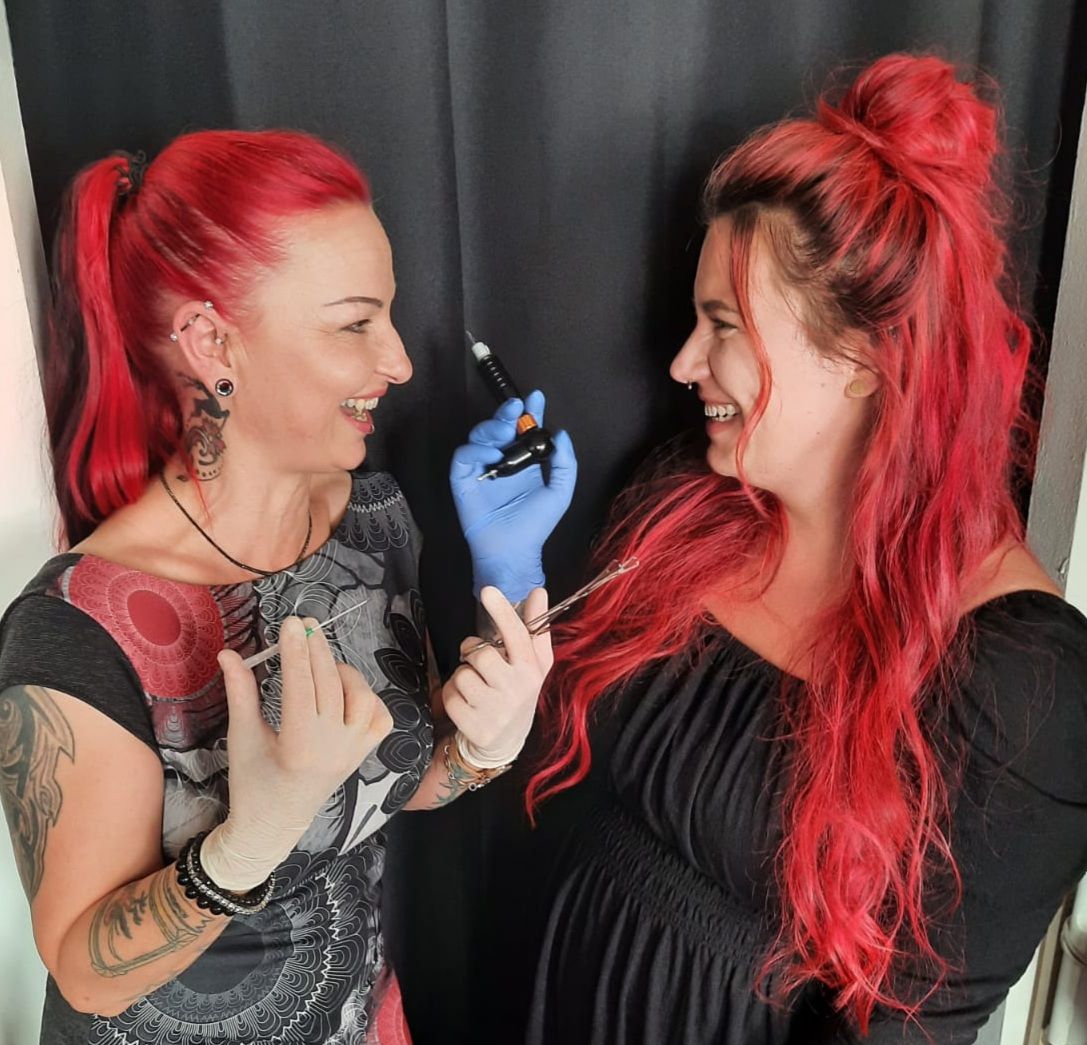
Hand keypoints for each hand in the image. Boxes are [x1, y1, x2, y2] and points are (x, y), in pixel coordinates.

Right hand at [203, 617, 393, 890]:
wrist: (273, 826)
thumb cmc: (251, 783)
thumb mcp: (241, 737)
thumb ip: (240, 693)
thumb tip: (229, 653)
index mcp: (299, 746)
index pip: (300, 686)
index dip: (296, 651)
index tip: (291, 623)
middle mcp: (334, 748)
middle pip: (331, 684)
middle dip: (317, 649)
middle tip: (304, 624)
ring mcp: (354, 752)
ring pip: (362, 698)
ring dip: (342, 672)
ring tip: (320, 661)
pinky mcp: (363, 755)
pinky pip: (379, 718)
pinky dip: (368, 697)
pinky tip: (346, 689)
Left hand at [443, 587, 551, 766]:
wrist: (507, 741)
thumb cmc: (517, 691)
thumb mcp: (532, 663)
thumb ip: (534, 629)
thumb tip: (539, 592)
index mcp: (532, 670)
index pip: (517, 635)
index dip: (502, 612)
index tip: (488, 591)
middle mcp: (517, 690)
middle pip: (480, 654)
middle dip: (473, 653)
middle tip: (479, 662)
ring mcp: (497, 711)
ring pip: (462, 675)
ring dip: (462, 676)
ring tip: (475, 686)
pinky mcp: (476, 727)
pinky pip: (450, 696)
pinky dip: (452, 695)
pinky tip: (466, 703)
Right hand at [450, 390, 576, 600]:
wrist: (513, 550)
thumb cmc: (536, 524)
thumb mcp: (560, 492)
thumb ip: (565, 463)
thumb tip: (561, 433)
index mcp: (524, 460)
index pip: (525, 429)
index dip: (530, 412)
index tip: (536, 398)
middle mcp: (502, 459)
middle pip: (499, 426)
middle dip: (507, 413)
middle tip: (516, 409)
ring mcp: (481, 468)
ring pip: (479, 435)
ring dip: (491, 428)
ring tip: (504, 431)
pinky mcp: (463, 479)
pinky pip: (464, 456)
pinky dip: (476, 451)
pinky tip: (492, 456)